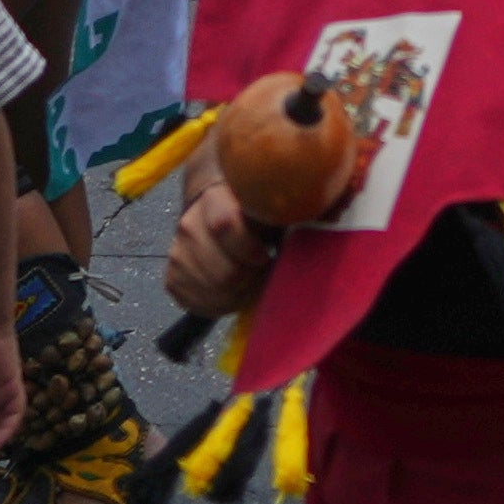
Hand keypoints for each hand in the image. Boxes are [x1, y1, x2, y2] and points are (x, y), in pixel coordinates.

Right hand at [162, 178, 281, 333]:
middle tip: (264, 271)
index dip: (251, 249)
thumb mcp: (272, 203)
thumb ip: (295, 209)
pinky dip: (222, 305)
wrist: (214, 212)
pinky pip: (199, 304)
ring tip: (251, 280)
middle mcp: (189, 224)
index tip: (269, 256)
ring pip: (214, 291)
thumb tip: (331, 217)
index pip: (226, 224)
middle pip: (223, 270)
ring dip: (240, 294)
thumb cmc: (255, 211)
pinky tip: (234, 291)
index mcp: (215, 199)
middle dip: (251, 279)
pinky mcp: (172, 277)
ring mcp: (177, 253)